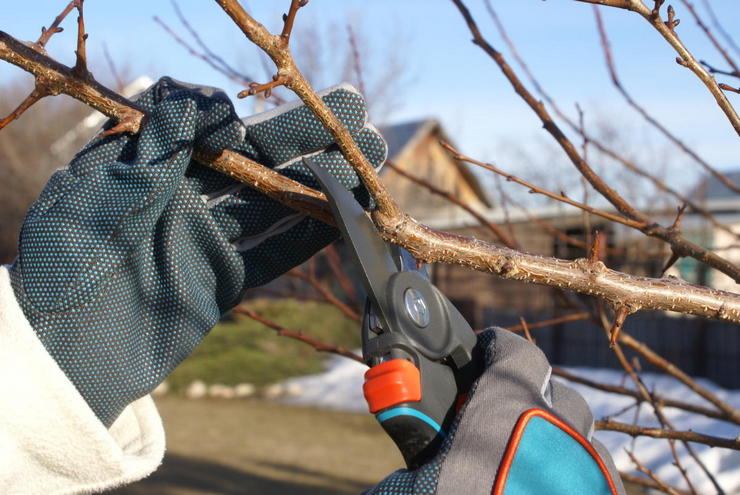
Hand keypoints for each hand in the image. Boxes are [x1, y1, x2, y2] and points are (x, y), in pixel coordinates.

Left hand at [10, 77, 385, 425]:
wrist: (65, 349)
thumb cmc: (68, 260)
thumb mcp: (104, 186)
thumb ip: (159, 141)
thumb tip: (210, 102)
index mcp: (155, 169)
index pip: (224, 132)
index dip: (270, 122)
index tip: (308, 113)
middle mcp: (185, 201)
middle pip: (260, 167)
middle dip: (311, 146)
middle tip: (363, 127)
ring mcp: (206, 243)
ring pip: (273, 208)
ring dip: (320, 190)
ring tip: (365, 170)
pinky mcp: (220, 283)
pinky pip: (270, 257)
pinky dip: (305, 240)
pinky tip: (339, 221)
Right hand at [367, 328, 624, 494]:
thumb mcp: (418, 489)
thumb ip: (409, 469)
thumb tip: (392, 479)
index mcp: (508, 410)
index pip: (516, 351)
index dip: (498, 348)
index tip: (483, 353)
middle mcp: (557, 428)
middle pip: (553, 393)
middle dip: (528, 398)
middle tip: (498, 421)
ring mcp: (588, 464)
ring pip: (576, 432)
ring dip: (553, 435)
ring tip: (524, 458)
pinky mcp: (604, 493)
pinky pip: (591, 470)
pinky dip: (570, 470)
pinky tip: (544, 486)